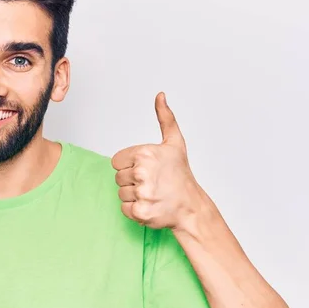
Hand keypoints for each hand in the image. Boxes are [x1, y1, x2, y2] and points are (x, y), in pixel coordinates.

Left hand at [112, 92, 204, 229]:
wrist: (191, 206)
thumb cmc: (181, 174)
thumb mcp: (174, 143)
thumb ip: (165, 118)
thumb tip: (160, 95)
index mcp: (144, 154)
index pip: (116, 162)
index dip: (129, 166)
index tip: (146, 170)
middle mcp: (141, 172)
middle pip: (118, 178)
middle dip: (132, 181)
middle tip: (152, 183)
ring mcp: (141, 193)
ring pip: (120, 193)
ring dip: (133, 196)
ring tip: (152, 194)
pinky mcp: (140, 212)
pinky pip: (124, 208)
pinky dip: (134, 210)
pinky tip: (150, 205)